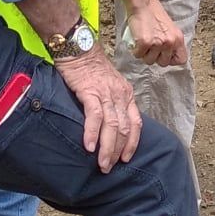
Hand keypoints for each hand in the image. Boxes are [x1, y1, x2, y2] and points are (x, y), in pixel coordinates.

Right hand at [56, 48, 141, 171]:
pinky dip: (92, 132)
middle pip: (124, 128)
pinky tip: (89, 146)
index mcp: (126, 94)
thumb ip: (111, 102)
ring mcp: (106, 93)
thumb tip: (109, 125)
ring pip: (112, 125)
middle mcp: (120, 95)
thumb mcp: (108, 85)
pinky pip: (95, 115)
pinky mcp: (90, 91)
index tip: (126, 158)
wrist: (78, 47)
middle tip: (109, 168)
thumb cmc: (90, 67)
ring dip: (107, 147)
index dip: (132, 143)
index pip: (136, 123)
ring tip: (102, 164)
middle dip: (117, 151)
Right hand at [121, 0, 186, 66]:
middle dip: (155, 57)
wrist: (143, 3)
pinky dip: (135, 50)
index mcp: (178, 38)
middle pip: (163, 63)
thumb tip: (167, 56)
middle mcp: (170, 42)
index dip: (171, 60)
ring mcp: (157, 43)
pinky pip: (138, 55)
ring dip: (144, 54)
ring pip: (149, 61)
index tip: (164, 55)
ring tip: (143, 42)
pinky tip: (137, 41)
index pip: (181, 60)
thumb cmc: (154, 13)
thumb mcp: (170, 28)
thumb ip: (171, 41)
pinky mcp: (145, 42)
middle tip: (151, 47)